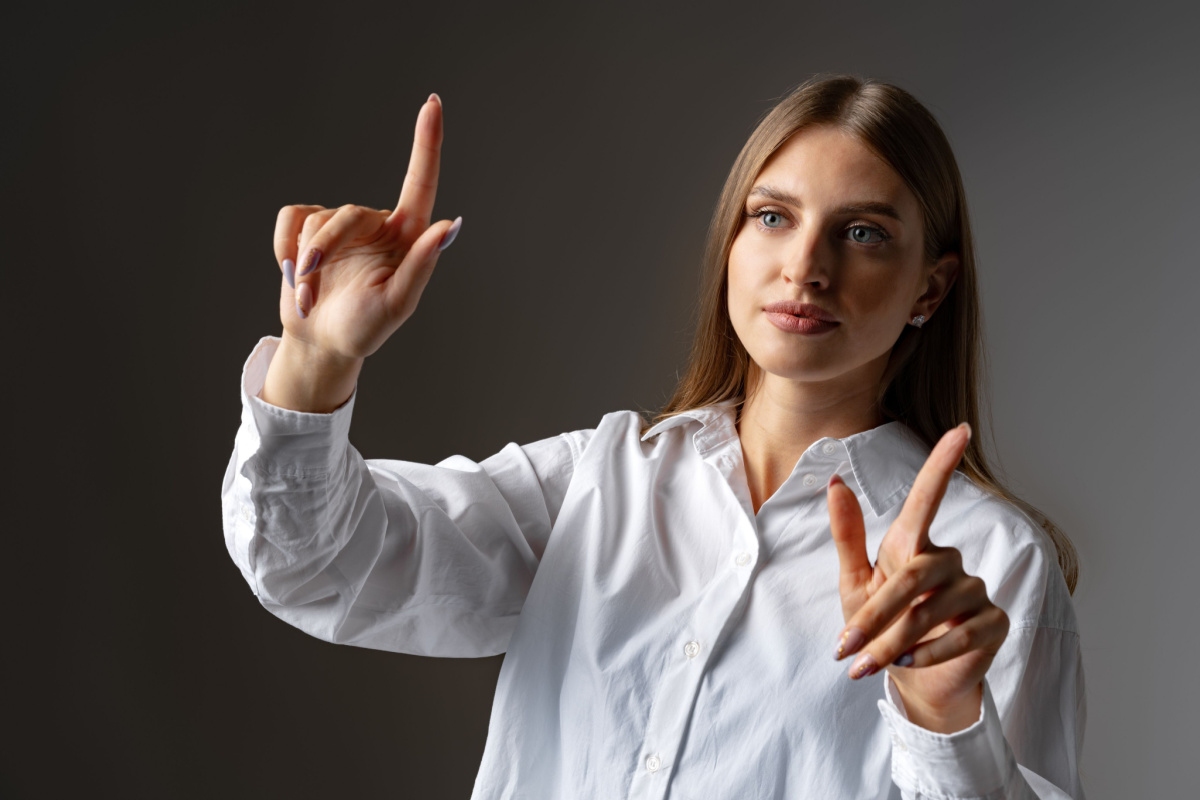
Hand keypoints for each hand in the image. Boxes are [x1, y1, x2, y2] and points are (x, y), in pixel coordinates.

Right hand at [271, 93, 462, 362]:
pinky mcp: (308, 227)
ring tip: (308, 296)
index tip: (433, 103)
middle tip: (309, 292)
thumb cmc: (364, 328)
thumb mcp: (396, 304)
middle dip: (324, 251)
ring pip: (316, 221)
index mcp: (407, 236)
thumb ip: (421, 265)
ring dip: (305, 263)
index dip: (427, 142)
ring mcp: (342, 224)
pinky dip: (284, 248)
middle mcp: (377, 224)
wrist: (320, 343)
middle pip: (347, 215)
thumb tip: (449, 225)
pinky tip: (292, 274)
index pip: (420, 182)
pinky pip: (291, 218)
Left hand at [826, 423, 1009, 732]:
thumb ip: (848, 535)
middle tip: (846, 648)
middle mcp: (948, 560)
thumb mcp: (856, 583)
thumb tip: (835, 481)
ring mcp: (974, 590)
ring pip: (932, 609)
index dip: (943, 464)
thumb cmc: (882, 627)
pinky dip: (931, 650)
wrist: (915, 680)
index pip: (929, 497)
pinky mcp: (993, 622)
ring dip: (894, 641)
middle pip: (914, 574)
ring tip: (870, 663)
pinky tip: (910, 663)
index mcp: (913, 544)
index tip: (960, 430)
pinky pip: (964, 632)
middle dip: (877, 615)